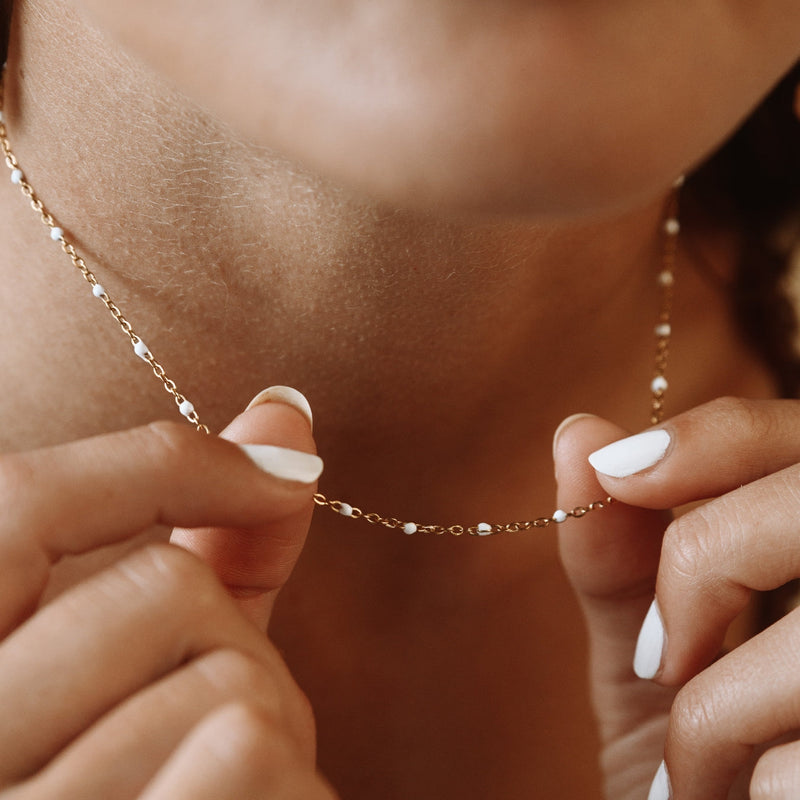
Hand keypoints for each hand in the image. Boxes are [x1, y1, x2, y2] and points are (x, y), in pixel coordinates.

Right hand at [0, 396, 335, 798]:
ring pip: (231, 688)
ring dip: (272, 728)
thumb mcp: (136, 663)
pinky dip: (292, 784)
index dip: (171, 464)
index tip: (285, 473)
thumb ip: (209, 542)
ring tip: (217, 782)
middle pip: (167, 595)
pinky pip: (247, 758)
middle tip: (214, 710)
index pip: (20, 504)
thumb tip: (285, 418)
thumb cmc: (120, 781)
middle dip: (236, 644)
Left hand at [554, 398, 799, 799]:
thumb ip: (617, 556)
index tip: (613, 472)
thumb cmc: (699, 767)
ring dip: (714, 714)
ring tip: (692, 774)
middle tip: (663, 659)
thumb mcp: (649, 659)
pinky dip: (754, 786)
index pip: (790, 433)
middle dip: (704, 562)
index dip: (701, 438)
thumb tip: (574, 434)